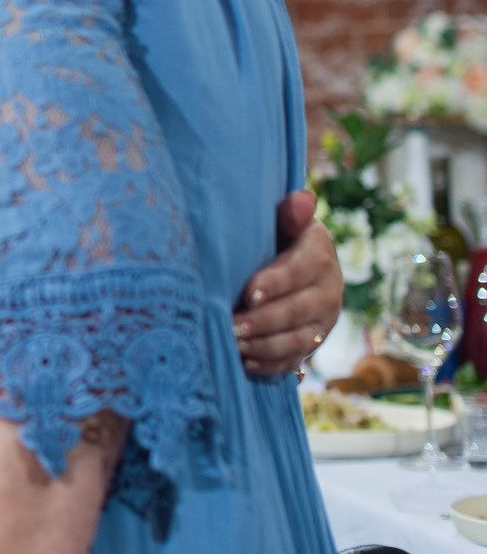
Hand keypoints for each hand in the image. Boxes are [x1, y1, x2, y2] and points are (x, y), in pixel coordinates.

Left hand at [233, 189, 343, 375]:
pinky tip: (246, 362)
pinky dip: (271, 364)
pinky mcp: (312, 343)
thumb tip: (302, 198)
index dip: (275, 283)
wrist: (298, 265)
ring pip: (298, 339)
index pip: (300, 270)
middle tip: (233, 325)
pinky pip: (295, 359)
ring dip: (266, 345)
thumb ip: (289, 214)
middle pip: (298, 310)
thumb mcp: (285, 222)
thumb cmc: (278, 237)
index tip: (248, 292)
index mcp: (319, 257)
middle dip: (265, 320)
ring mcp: (322, 322)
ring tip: (235, 343)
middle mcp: (328, 291)